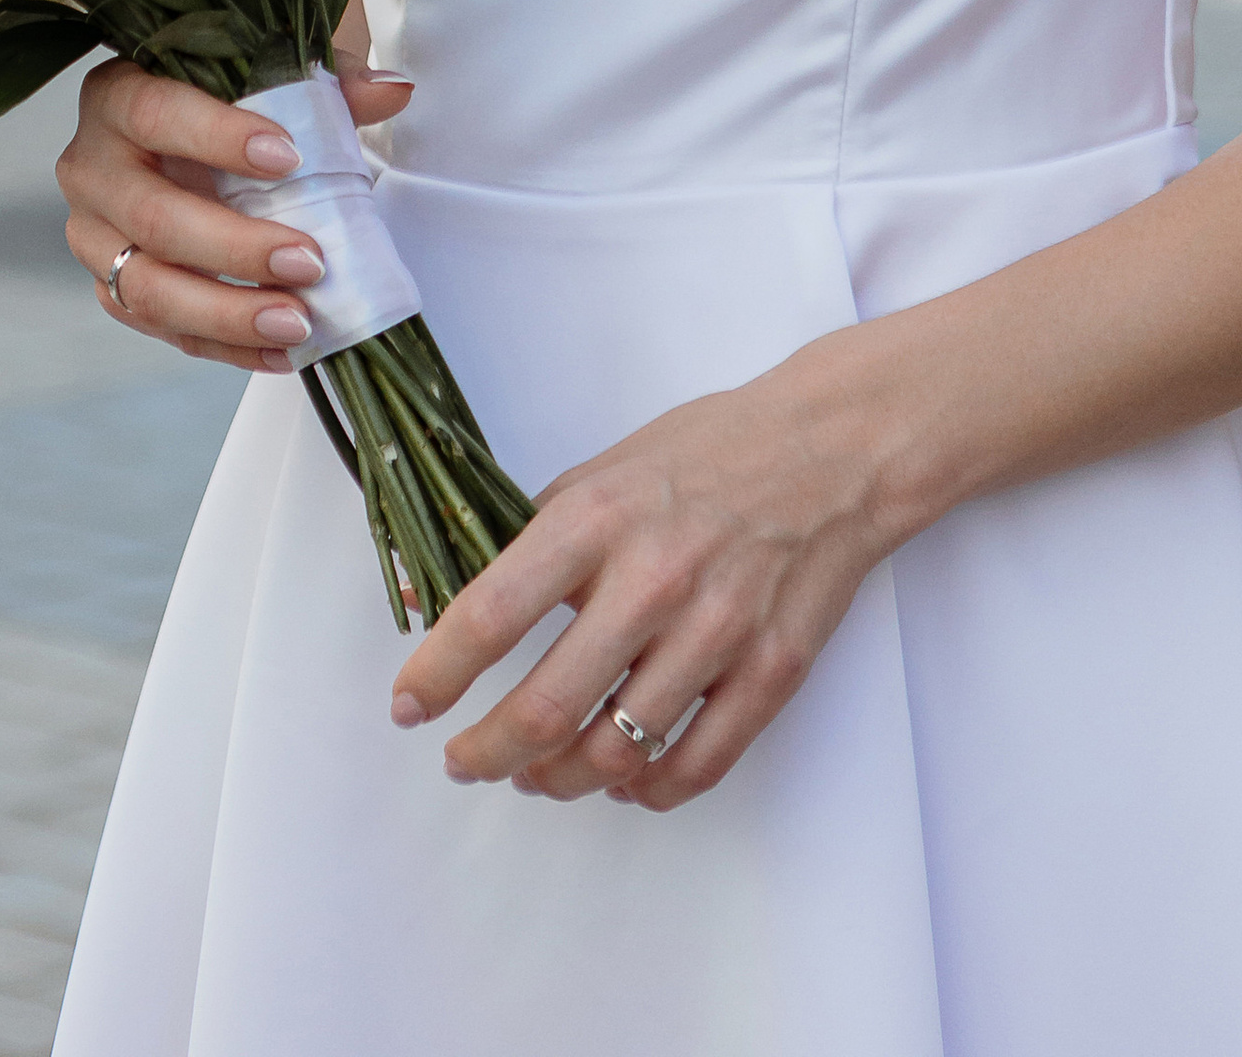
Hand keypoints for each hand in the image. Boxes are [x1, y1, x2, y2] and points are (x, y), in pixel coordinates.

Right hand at [56, 44, 411, 368]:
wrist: (190, 134)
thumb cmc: (228, 99)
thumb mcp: (272, 75)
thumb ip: (327, 80)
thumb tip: (392, 91)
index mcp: (117, 94)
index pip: (156, 114)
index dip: (218, 138)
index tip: (289, 157)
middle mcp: (91, 166)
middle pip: (152, 216)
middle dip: (235, 248)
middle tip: (310, 261)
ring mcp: (94, 236)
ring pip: (146, 287)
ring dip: (227, 313)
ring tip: (298, 321)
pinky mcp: (112, 287)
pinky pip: (163, 329)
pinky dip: (225, 345)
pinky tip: (280, 350)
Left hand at [387, 350, 892, 811]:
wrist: (832, 450)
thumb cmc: (707, 454)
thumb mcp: (603, 471)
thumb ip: (532, 540)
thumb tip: (442, 601)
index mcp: (598, 519)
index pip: (491, 614)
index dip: (436, 674)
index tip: (409, 707)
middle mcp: (653, 578)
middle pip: (546, 707)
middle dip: (487, 752)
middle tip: (466, 760)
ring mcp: (717, 631)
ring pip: (615, 754)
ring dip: (559, 780)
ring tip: (539, 773)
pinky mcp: (770, 672)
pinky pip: (694, 767)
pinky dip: (646, 791)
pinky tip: (624, 780)